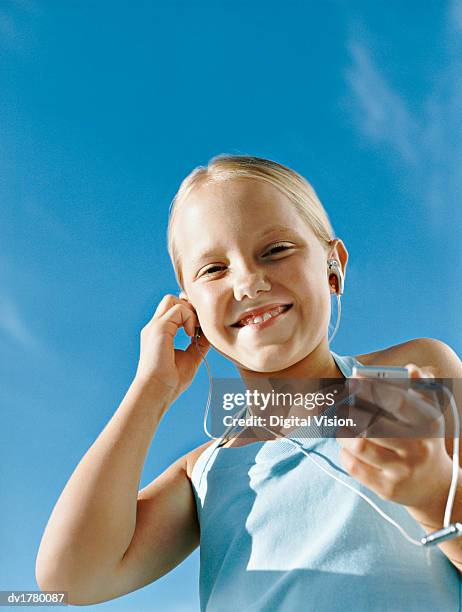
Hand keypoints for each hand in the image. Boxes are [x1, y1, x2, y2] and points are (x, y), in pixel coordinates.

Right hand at [134, 294, 210, 401]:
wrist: (157, 392)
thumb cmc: (171, 382)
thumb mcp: (190, 357)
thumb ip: (198, 343)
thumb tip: (209, 333)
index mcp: (159, 333)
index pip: (172, 310)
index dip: (188, 313)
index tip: (198, 329)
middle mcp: (154, 327)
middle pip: (170, 299)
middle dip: (188, 307)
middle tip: (198, 326)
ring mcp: (154, 326)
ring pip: (172, 300)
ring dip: (189, 312)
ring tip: (194, 331)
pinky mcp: (158, 328)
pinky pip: (178, 309)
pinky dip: (189, 318)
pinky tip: (191, 334)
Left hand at [336, 363, 452, 511]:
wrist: (435, 485)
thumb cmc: (425, 439)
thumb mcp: (429, 413)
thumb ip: (419, 387)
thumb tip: (410, 369)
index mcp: (428, 424)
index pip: (398, 402)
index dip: (372, 388)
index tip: (353, 379)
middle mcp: (417, 448)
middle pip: (371, 426)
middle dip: (350, 412)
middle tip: (342, 407)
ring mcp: (402, 471)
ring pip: (358, 446)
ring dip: (342, 432)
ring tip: (342, 426)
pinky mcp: (387, 489)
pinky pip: (354, 466)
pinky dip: (344, 452)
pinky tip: (348, 447)